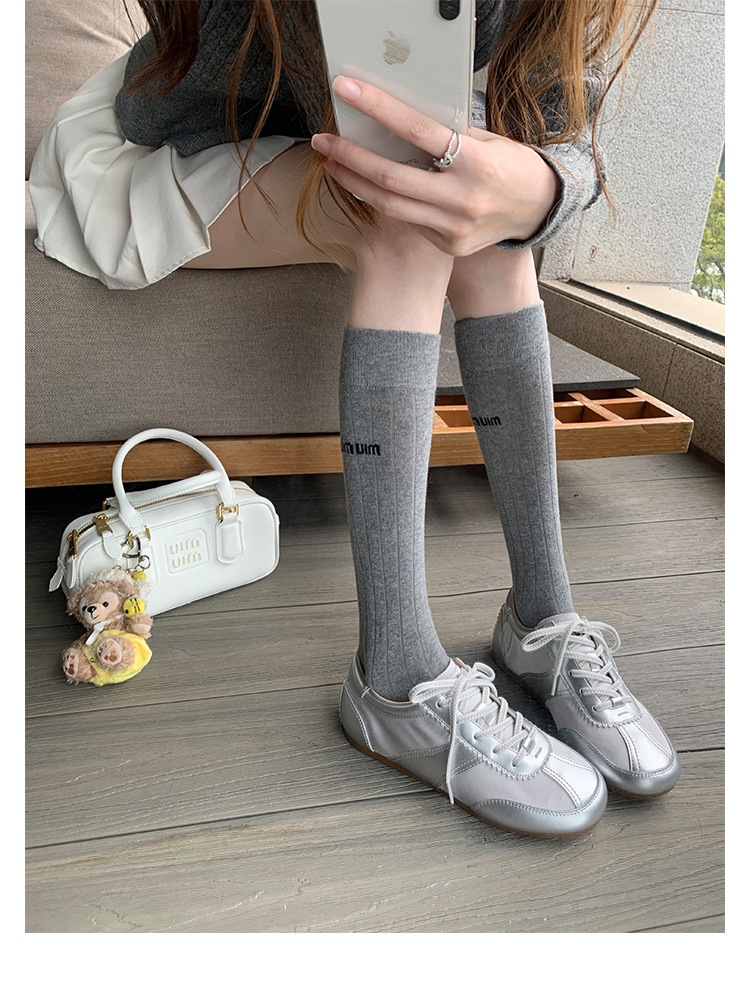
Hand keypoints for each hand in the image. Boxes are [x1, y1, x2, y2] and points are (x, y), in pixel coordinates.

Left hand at [310, 76, 560, 257]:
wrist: (537, 209)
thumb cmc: (510, 165)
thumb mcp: (485, 140)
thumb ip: (446, 137)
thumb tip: (398, 121)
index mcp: (476, 162)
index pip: (418, 131)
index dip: (379, 109)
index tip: (347, 91)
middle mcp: (464, 199)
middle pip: (392, 178)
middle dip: (351, 158)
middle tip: (324, 141)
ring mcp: (455, 228)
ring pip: (391, 206)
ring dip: (356, 184)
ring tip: (334, 165)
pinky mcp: (449, 245)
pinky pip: (409, 221)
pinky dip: (387, 202)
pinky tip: (370, 188)